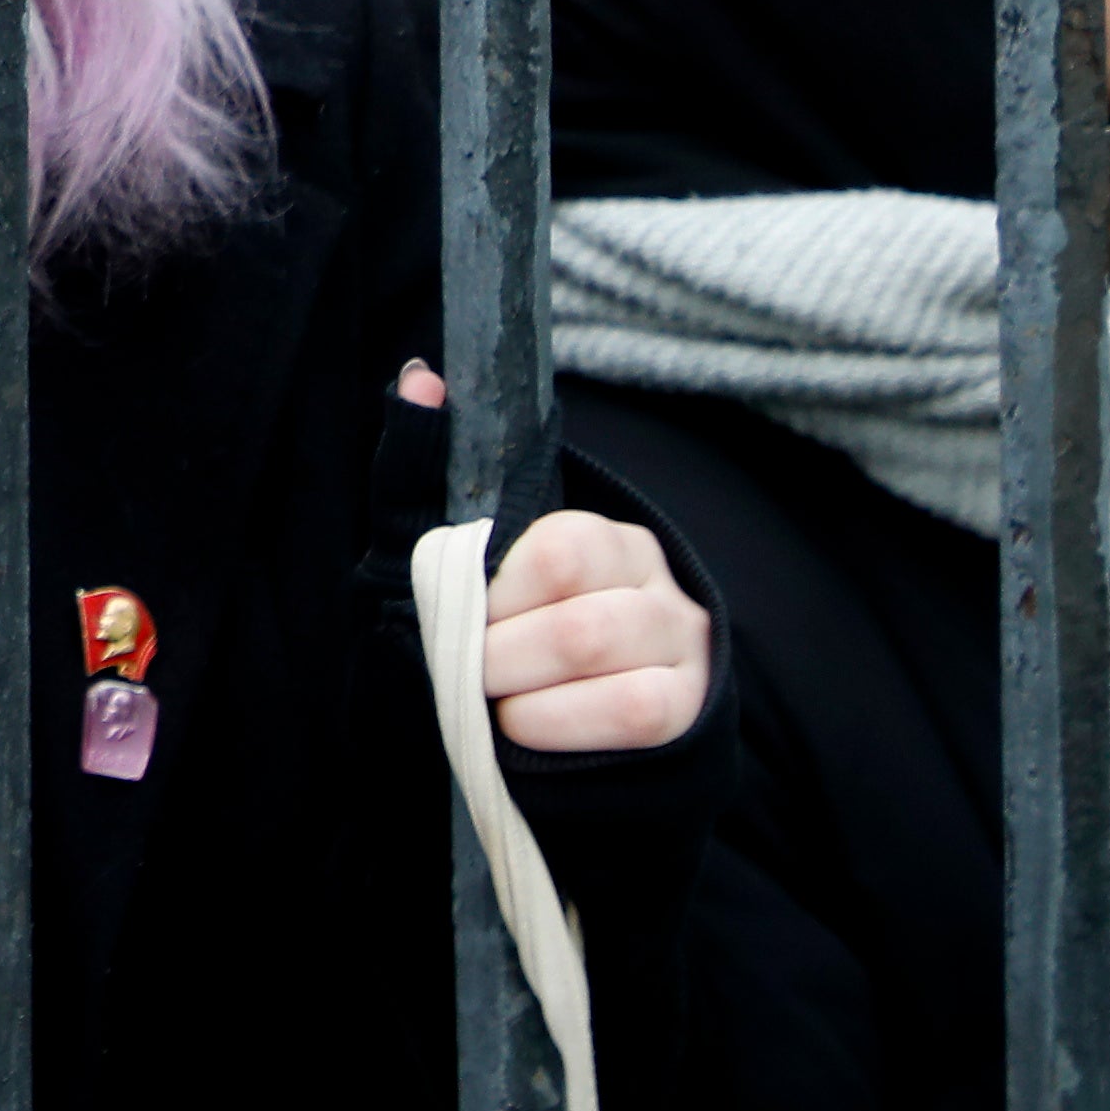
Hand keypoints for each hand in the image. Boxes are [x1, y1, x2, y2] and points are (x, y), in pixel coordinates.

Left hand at [388, 361, 713, 751]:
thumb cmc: (511, 639)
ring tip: (496, 702)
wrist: (578, 734)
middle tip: (470, 671)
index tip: (463, 619)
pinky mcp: (690, 710)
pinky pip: (632, 711)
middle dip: (496, 654)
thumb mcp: (466, 562)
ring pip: (597, 655)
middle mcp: (658, 583)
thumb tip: (419, 376)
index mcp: (605, 538)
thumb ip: (430, 474)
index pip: (557, 549)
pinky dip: (558, 726)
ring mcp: (682, 646)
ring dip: (520, 691)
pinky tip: (528, 729)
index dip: (492, 594)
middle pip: (575, 616)